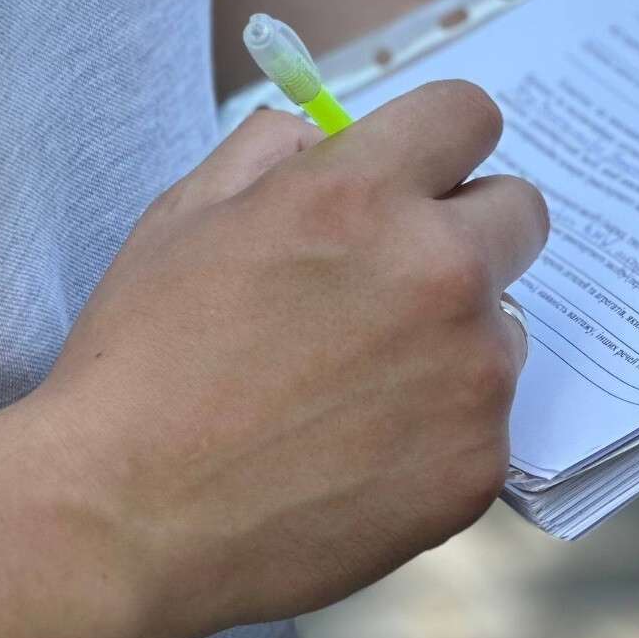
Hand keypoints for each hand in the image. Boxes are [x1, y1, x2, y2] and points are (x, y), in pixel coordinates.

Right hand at [20, 80, 547, 637]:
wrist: (118, 522)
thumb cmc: (138, 365)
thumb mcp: (184, 218)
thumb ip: (272, 152)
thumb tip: (328, 134)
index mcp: (362, 195)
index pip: (469, 115)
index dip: (440, 143)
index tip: (421, 173)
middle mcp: (439, 271)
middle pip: (520, 212)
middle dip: (469, 231)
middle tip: (394, 281)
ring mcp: (473, 373)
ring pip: (507, 324)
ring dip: (457, 338)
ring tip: (354, 387)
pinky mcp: (481, 463)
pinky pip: (489, 420)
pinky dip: (441, 430)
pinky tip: (357, 454)